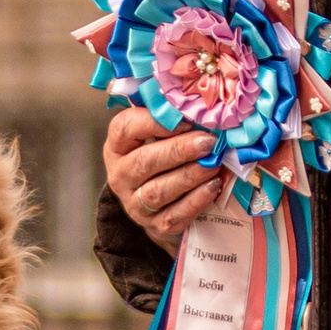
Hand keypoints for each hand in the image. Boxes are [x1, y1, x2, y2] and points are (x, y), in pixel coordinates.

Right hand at [104, 102, 223, 248]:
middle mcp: (120, 176)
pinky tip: (212, 186)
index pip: (125, 128)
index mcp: (117, 147)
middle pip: (144, 162)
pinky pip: (174, 215)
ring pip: (158, 191)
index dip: (153, 122)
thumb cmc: (161, 160)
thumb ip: (169, 120)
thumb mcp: (155, 137)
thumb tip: (197, 104)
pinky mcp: (154, 225)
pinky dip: (195, 201)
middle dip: (178, 150)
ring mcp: (134, 204)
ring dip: (189, 175)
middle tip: (207, 142)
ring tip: (213, 164)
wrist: (160, 207)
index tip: (184, 118)